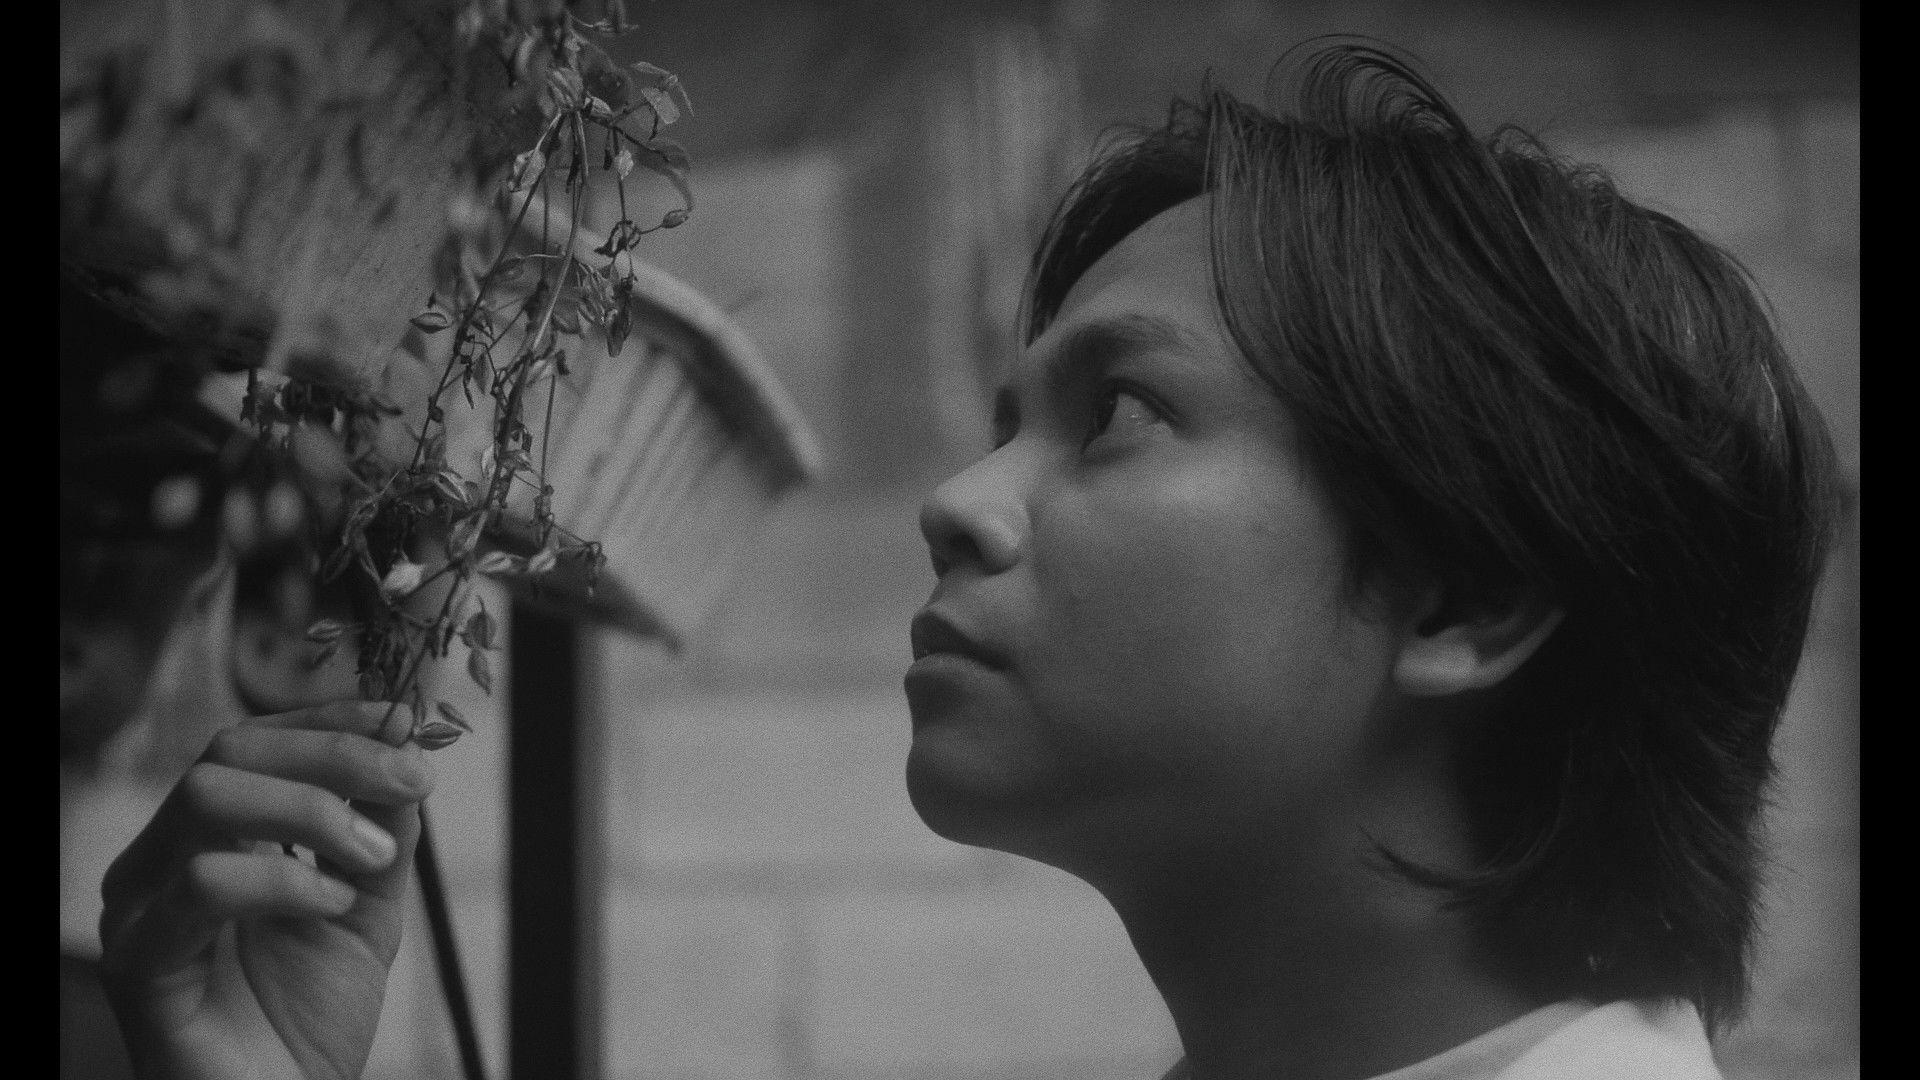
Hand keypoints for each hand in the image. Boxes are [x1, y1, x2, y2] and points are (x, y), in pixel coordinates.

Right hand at [99, 701, 432, 1079]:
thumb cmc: (311, 1015)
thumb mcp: (368, 901)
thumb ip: (382, 827)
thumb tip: (404, 739)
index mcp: (209, 838)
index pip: (254, 741)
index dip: (328, 720)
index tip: (402, 721)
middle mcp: (162, 861)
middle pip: (228, 752)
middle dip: (334, 755)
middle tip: (411, 783)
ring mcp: (141, 908)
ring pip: (207, 798)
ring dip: (314, 812)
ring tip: (374, 860)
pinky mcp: (140, 962)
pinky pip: (202, 884)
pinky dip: (284, 879)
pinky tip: (333, 903)